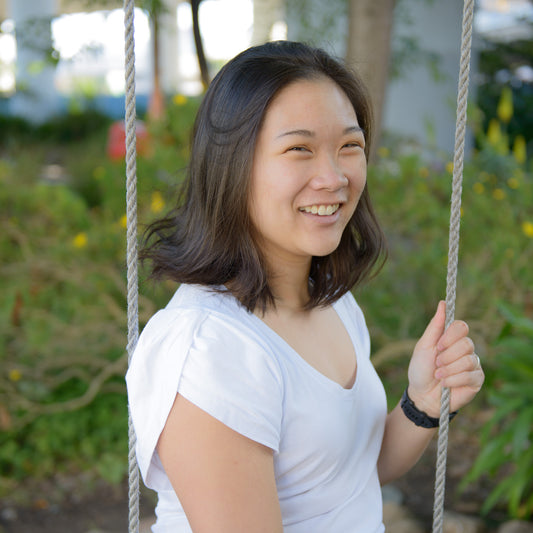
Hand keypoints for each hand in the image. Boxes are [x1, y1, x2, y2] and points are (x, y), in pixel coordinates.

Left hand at [407, 301, 484, 417]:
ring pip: (468, 360)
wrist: (422, 395)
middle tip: (436, 364)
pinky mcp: (477, 379)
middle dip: (447, 356)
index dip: (451, 336)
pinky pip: (471, 375)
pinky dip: (454, 380)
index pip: (461, 326)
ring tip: (438, 376)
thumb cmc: (421, 369)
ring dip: (448, 370)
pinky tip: (446, 385)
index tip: (438, 346)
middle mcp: (465, 349)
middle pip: (466, 343)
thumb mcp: (424, 346)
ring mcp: (473, 364)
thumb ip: (435, 325)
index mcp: (451, 338)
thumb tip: (442, 303)